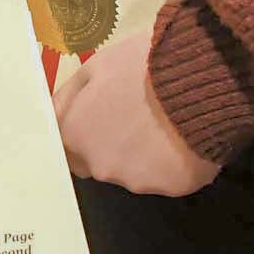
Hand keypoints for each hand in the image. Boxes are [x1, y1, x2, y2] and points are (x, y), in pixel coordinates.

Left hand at [56, 30, 215, 196]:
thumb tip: (57, 116)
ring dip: (142, 155)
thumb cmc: (141, 66)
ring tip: (163, 125)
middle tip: (135, 118)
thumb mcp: (95, 66)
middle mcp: (100, 166)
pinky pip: (167, 177)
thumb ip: (69, 97)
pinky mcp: (172, 188)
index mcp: (76, 135)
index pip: (68, 148)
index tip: (101, 119)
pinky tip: (183, 138)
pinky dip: (172, 164)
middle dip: (111, 146)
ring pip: (133, 173)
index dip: (85, 132)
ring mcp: (137, 181)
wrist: (197, 79)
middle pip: (99, 163)